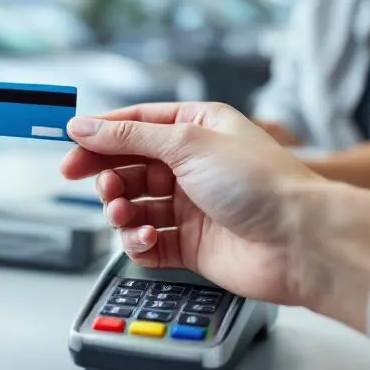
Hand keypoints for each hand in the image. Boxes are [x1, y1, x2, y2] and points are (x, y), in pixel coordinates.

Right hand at [61, 103, 369, 322]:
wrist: (300, 242)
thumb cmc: (260, 183)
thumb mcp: (187, 142)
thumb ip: (128, 137)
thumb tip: (84, 127)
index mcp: (197, 128)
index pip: (135, 124)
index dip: (99, 135)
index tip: (70, 146)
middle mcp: (193, 165)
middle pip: (128, 166)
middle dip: (106, 174)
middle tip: (86, 181)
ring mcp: (191, 206)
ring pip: (133, 205)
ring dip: (119, 209)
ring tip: (120, 213)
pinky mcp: (191, 244)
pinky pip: (147, 241)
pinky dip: (138, 241)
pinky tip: (147, 238)